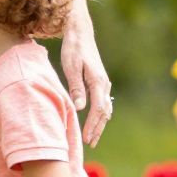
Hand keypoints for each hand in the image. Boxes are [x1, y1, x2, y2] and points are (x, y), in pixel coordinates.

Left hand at [60, 0, 112, 146]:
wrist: (80, 33)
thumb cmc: (73, 48)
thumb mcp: (71, 67)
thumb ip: (76, 87)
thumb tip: (81, 108)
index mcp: (98, 81)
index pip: (98, 109)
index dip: (93, 125)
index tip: (87, 138)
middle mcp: (104, 83)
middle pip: (104, 112)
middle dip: (98, 129)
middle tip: (90, 143)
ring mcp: (104, 82)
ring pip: (105, 108)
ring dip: (100, 124)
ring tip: (92, 137)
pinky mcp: (100, 81)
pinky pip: (103, 102)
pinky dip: (100, 114)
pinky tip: (94, 122)